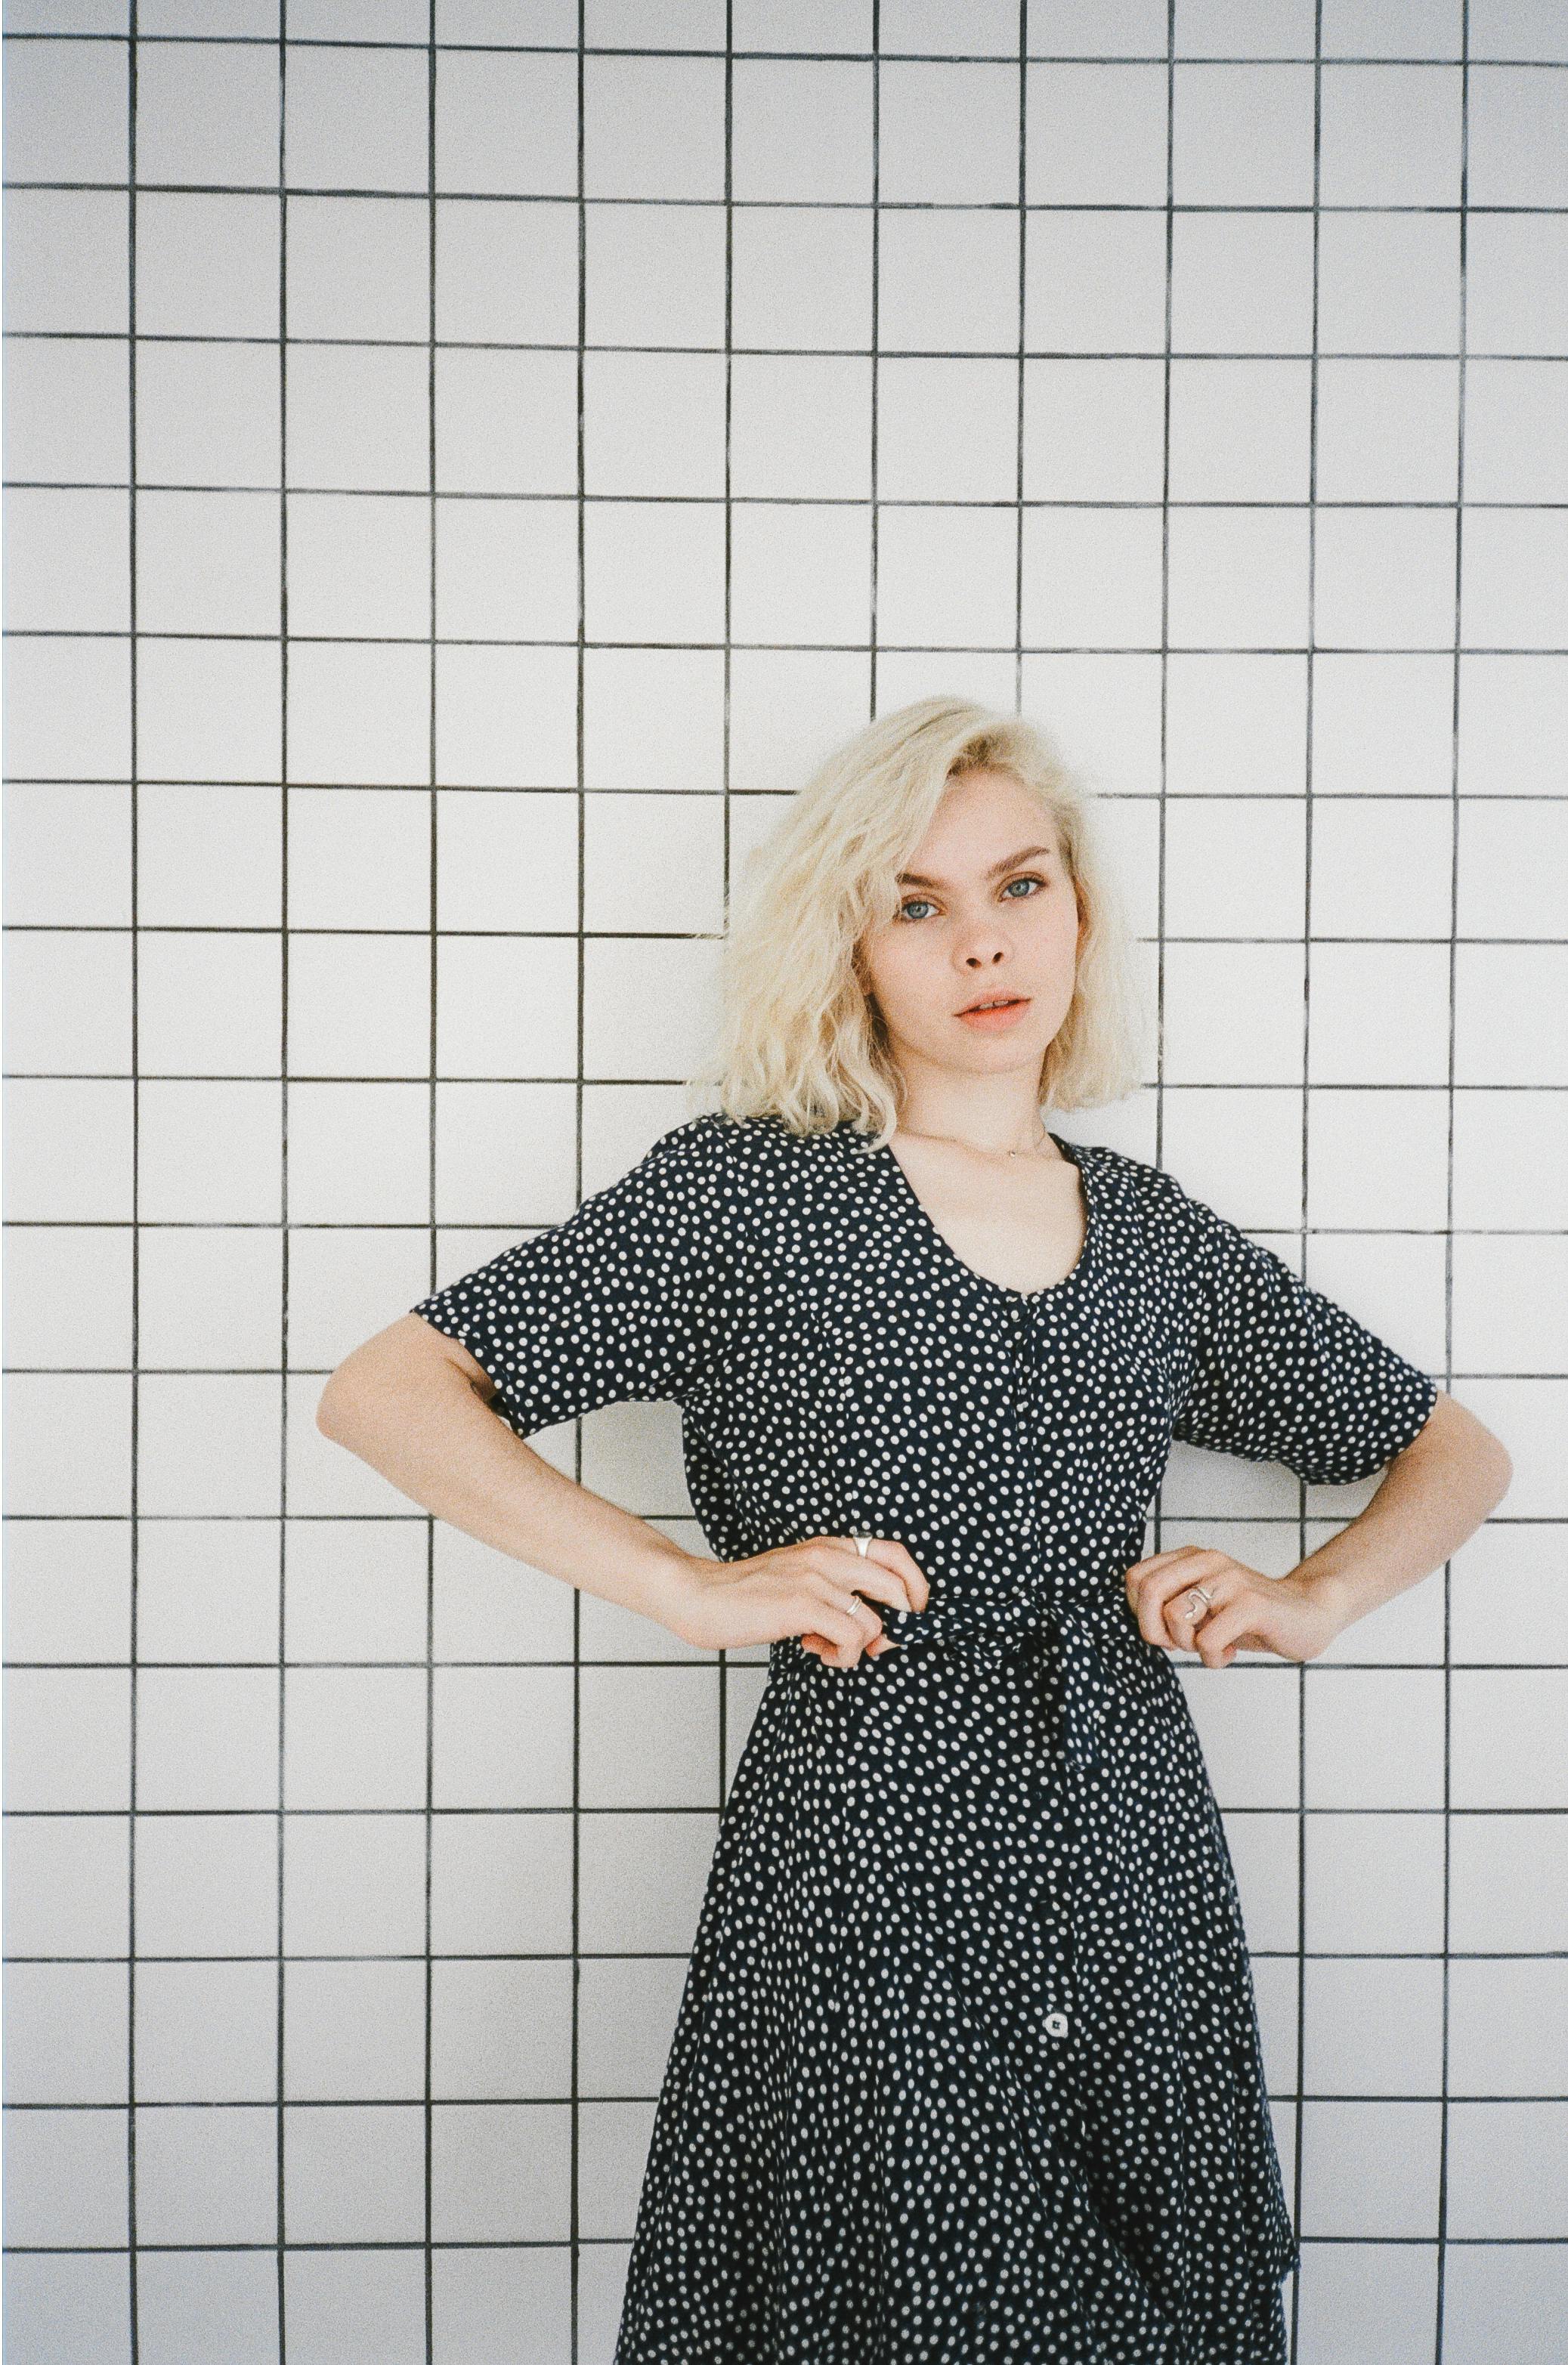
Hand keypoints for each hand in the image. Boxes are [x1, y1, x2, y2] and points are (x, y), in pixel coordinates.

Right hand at [661, 1534, 929, 1670]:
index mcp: (829, 1546)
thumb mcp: (796, 1574)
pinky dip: (844, 1656)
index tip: (906, 1614)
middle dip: (901, 1624)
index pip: (895, 1553)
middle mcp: (828, 1556)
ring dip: (861, 1648)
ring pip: (878, 1621)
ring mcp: (816, 1579)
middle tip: (878, 1644)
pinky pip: (853, 1638)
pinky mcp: (803, 1605)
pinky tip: (816, 1652)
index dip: (914, 1585)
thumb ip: (830, 1586)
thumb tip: (869, 1620)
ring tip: (829, 1649)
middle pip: (899, 1586)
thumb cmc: (744, 1593)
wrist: (697, 1594)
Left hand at [1124, 1547, 1343, 1667]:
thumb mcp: (1205, 1605)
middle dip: (1153, 1630)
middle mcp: (1209, 1561)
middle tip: (1180, 1645)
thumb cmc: (1249, 1616)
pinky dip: (1213, 1659)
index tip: (1164, 1630)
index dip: (1139, 1612)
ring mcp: (1231, 1580)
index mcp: (1192, 1558)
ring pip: (1175, 1616)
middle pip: (1147, 1591)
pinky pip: (1207, 1640)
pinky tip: (1230, 1652)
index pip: (1135, 1577)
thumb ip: (1171, 1602)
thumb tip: (1138, 1622)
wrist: (1309, 1613)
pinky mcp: (1251, 1605)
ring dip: (1188, 1645)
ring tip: (1211, 1645)